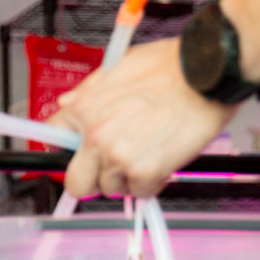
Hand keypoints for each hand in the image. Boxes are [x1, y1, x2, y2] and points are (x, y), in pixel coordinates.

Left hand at [53, 37, 234, 199]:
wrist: (206, 72)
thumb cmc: (171, 66)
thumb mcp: (119, 66)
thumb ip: (91, 91)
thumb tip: (68, 103)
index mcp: (85, 109)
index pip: (52, 139)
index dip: (66, 149)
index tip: (76, 152)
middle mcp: (95, 137)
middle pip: (76, 183)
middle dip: (92, 179)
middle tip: (112, 168)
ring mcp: (118, 157)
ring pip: (111, 189)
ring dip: (128, 178)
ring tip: (148, 153)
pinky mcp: (144, 173)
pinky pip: (140, 193)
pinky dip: (152, 182)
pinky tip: (162, 160)